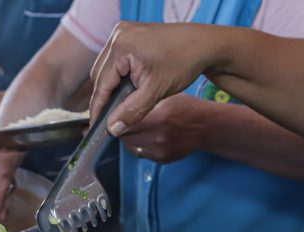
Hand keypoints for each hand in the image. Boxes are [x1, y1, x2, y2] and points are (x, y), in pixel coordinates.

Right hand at [89, 22, 217, 135]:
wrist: (205, 45)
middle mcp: (118, 35)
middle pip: (100, 75)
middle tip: (115, 116)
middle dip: (107, 96)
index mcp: (122, 47)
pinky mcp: (129, 33)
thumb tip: (112, 129)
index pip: (101, 84)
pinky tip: (131, 84)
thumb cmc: (184, 63)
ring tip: (127, 98)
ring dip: (113, 85)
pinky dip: (119, 74)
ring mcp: (123, 32)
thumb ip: (132, 111)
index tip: (98, 126)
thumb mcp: (156, 91)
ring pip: (106, 68)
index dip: (98, 107)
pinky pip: (115, 59)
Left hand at [120, 94, 209, 163]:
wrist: (204, 126)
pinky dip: (140, 145)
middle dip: (123, 129)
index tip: (118, 116)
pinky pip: (140, 153)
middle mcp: (159, 135)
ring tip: (139, 129)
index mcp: (159, 116)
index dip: (119, 118)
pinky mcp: (161, 159)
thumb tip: (119, 108)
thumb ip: (142, 103)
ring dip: (130, 138)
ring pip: (131, 146)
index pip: (125, 122)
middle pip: (125, 136)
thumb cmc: (185, 108)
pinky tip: (148, 136)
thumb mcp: (165, 97)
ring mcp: (160, 149)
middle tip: (128, 121)